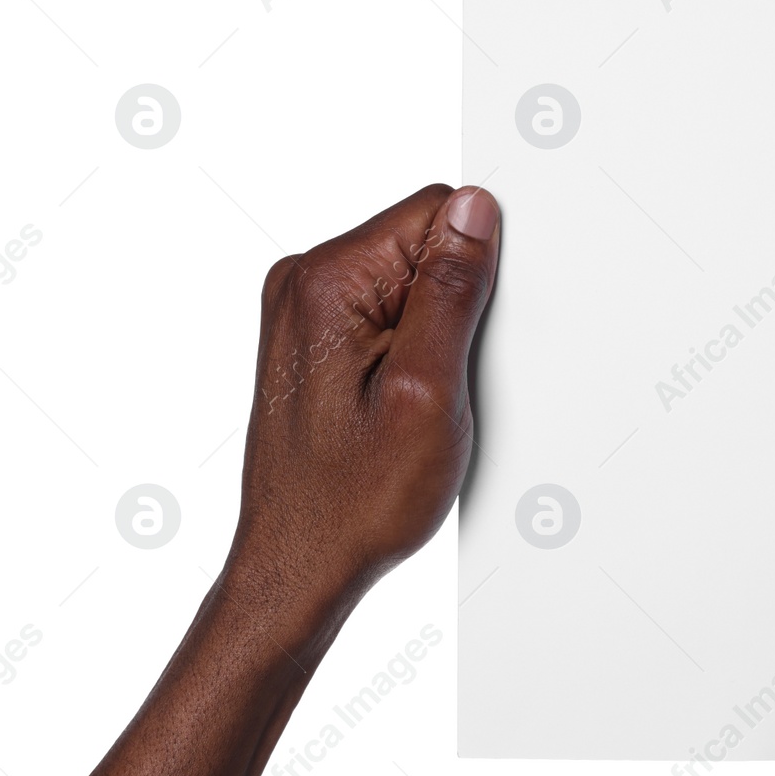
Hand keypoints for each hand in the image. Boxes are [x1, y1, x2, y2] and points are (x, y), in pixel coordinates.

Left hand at [231, 183, 500, 610]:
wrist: (299, 565)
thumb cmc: (353, 501)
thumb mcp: (427, 392)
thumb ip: (451, 290)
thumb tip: (475, 210)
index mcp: (328, 281)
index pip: (436, 212)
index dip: (475, 271)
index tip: (463, 337)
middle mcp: (304, 284)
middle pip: (422, 245)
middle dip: (453, 306)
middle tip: (438, 383)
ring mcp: (304, 312)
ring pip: (409, 283)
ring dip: (433, 335)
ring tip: (417, 403)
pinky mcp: (314, 339)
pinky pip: (387, 314)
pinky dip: (410, 353)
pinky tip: (402, 405)